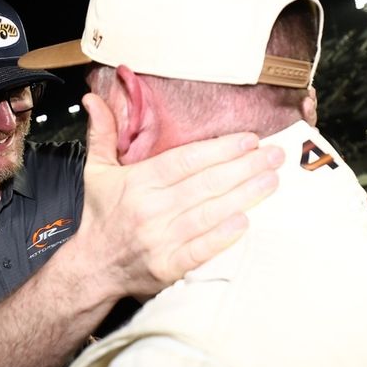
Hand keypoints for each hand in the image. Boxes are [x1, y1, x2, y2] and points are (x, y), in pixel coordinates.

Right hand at [75, 92, 282, 297]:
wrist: (93, 268)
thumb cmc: (101, 217)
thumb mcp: (97, 172)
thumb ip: (102, 133)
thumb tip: (94, 99)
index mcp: (138, 183)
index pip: (185, 160)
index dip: (220, 149)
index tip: (248, 139)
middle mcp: (150, 209)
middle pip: (204, 184)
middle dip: (244, 167)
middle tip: (274, 155)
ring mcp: (160, 240)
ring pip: (208, 213)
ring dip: (243, 196)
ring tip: (271, 180)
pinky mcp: (168, 267)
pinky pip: (200, 249)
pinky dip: (222, 235)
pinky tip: (244, 221)